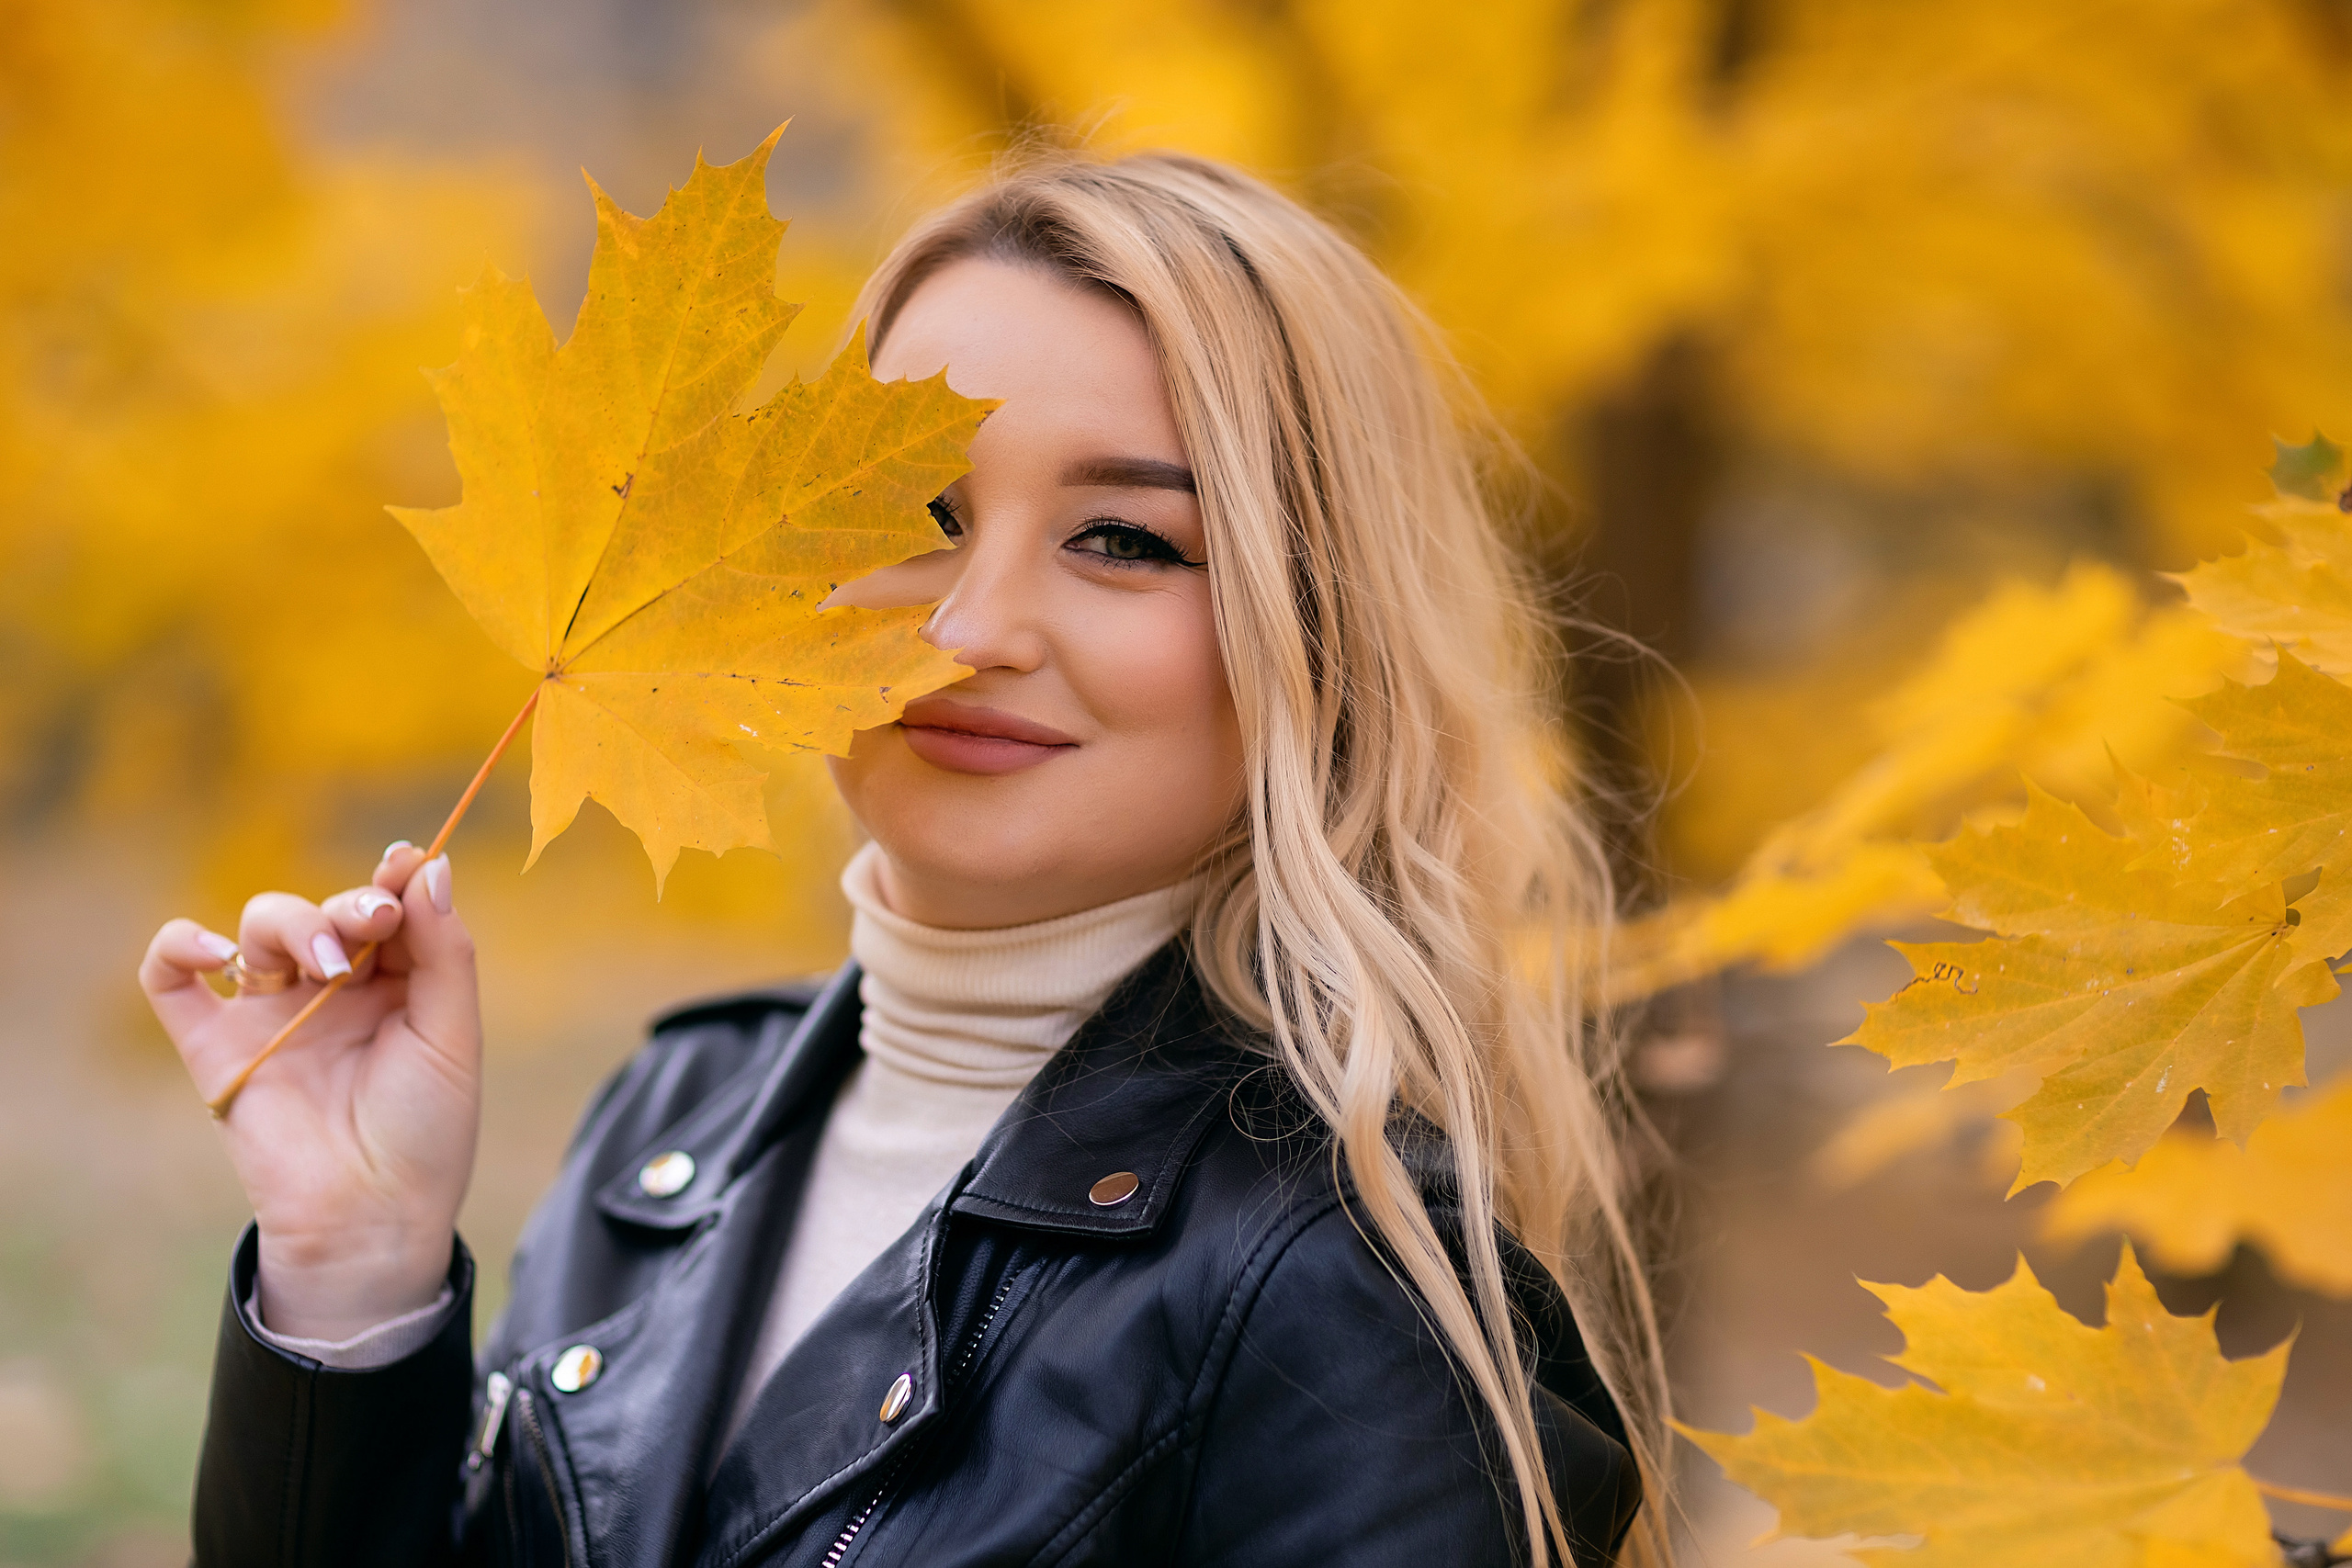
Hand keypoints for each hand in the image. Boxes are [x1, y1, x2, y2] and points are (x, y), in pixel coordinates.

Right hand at [139, 844, 480, 1340]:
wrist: (372, 1216)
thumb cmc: (425, 1131)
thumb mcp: (451, 1034)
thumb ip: (443, 950)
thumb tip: (427, 865)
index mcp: (395, 985)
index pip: (386, 908)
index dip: (393, 880)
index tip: (405, 863)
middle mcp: (330, 992)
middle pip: (325, 910)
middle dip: (350, 904)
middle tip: (374, 921)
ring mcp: (270, 1015)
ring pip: (259, 927)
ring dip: (293, 923)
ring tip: (329, 964)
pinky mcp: (215, 1048)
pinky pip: (171, 980)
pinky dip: (180, 947)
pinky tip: (218, 954)